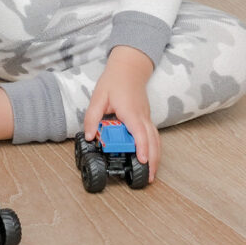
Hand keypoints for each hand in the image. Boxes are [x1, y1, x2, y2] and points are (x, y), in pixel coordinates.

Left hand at [79, 46, 159, 174]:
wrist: (129, 67)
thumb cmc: (114, 81)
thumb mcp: (98, 97)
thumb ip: (92, 117)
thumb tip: (89, 136)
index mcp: (130, 111)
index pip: (139, 132)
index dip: (142, 147)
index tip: (143, 161)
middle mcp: (142, 116)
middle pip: (152, 140)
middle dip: (153, 160)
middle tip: (149, 177)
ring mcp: (146, 117)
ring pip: (156, 139)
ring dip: (156, 156)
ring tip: (151, 173)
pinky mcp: (146, 118)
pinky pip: (154, 136)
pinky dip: (154, 148)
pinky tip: (151, 158)